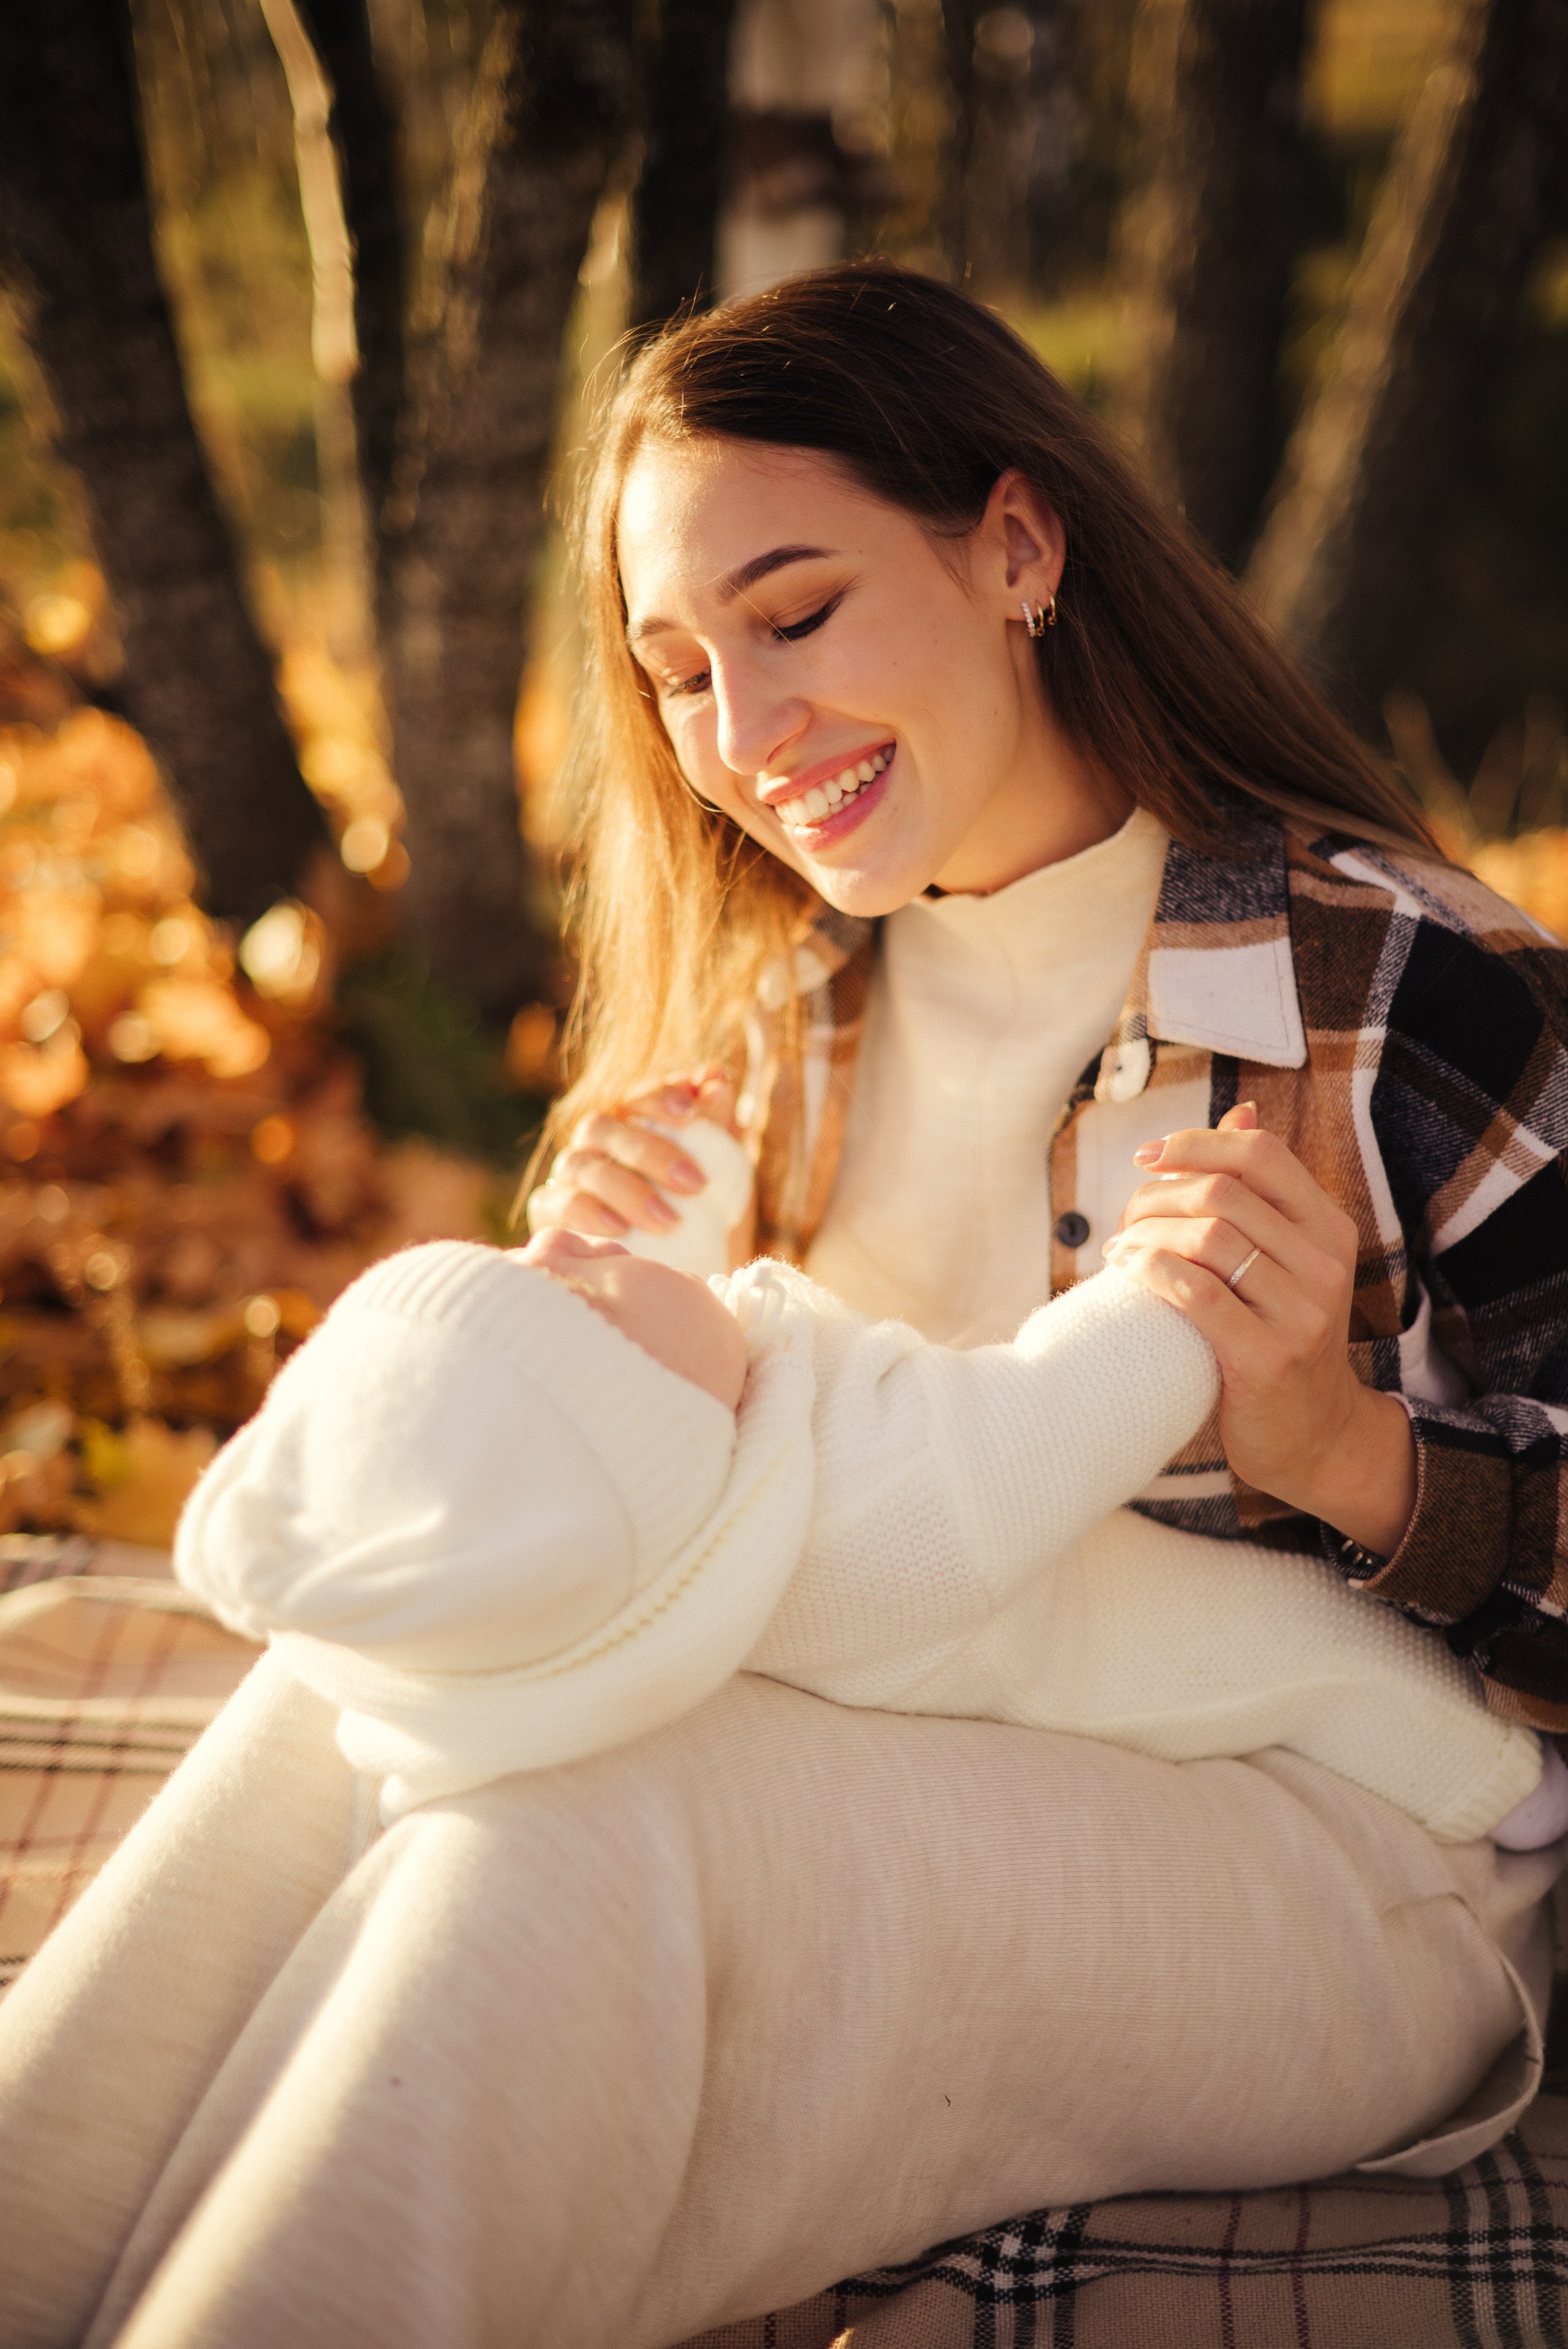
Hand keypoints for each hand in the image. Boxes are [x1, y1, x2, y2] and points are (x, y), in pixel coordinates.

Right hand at [526, 1065, 739, 1241]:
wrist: (675, 1269)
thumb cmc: (694, 1212)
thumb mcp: (717, 1172)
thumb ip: (717, 1126)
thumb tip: (715, 1078)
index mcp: (632, 1122)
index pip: (637, 1098)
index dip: (660, 1099)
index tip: (692, 1114)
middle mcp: (593, 1142)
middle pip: (603, 1127)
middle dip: (651, 1152)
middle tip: (695, 1184)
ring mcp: (568, 1175)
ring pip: (579, 1164)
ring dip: (626, 1190)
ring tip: (668, 1220)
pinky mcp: (549, 1212)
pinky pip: (554, 1203)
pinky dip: (585, 1212)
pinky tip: (619, 1229)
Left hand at [1100, 1103, 1416, 1556]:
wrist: (1315, 1437)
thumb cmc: (1280, 1338)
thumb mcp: (1285, 1259)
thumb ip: (1261, 1190)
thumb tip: (1241, 1108)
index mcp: (1329, 1228)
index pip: (1261, 1153)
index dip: (1195, 1143)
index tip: (1147, 1157)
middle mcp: (1325, 1264)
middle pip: (1223, 1191)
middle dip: (1157, 1195)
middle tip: (1124, 1219)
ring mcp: (1302, 1312)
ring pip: (1207, 1237)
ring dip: (1146, 1234)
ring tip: (1120, 1249)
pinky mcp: (1269, 1357)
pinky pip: (1197, 1293)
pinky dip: (1151, 1272)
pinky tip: (1126, 1272)